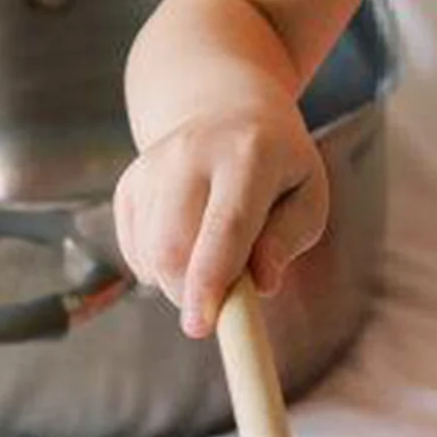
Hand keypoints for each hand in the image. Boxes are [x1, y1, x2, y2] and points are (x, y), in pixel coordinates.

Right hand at [115, 104, 327, 337]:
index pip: (226, 227)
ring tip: (212, 256)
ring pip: (151, 257)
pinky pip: (136, 254)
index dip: (210, 281)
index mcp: (248, 155)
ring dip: (179, 282)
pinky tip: (187, 241)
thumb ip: (289, 239)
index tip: (200, 327)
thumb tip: (261, 284)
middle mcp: (192, 153)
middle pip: (173, 248)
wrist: (224, 109)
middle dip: (192, 295)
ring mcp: (152, 166)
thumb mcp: (307, 195)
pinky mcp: (129, 185)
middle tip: (224, 297)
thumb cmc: (277, 167)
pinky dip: (160, 268)